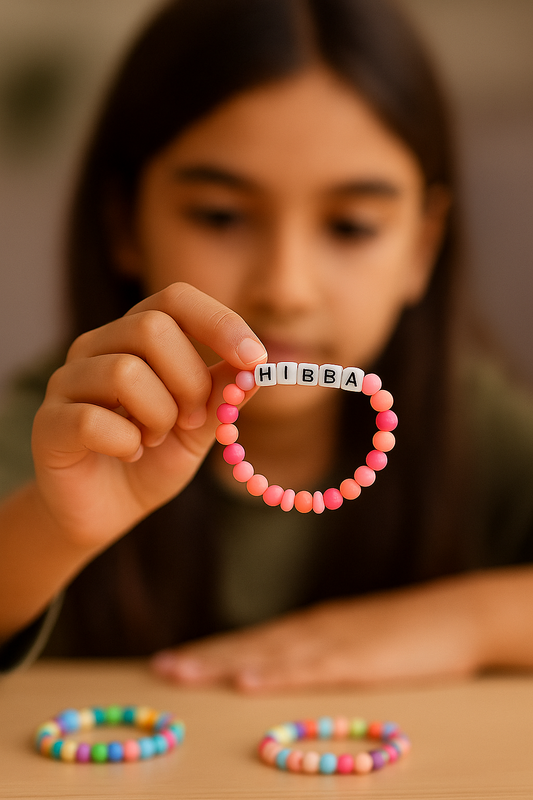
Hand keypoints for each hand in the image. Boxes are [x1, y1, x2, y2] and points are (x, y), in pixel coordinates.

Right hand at [31, 282, 265, 549]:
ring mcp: (67, 381)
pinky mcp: (49, 422)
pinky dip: (126, 443)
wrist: (106, 510)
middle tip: (192, 421)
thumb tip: (257, 367)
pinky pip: (93, 420)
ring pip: (124, 372)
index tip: (254, 359)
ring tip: (154, 440)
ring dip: (158, 416)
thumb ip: (222, 395)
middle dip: (189, 382)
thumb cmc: (152, 459)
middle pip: (151, 328)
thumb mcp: (200, 427)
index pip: (176, 299)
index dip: (219, 323)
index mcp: (135, 336)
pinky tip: (128, 454)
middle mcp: (97, 346)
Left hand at [150, 575, 483, 690]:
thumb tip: (287, 663)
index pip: (252, 641)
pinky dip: (276, 676)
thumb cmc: (406, 631)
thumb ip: (322, 648)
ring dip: (222, 665)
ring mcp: (333, 642)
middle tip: (160, 668)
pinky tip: (247, 682)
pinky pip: (309, 670)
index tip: (174, 661)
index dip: (211, 652)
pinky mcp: (357, 660)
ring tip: (181, 674)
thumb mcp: (355, 638)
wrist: (453, 614)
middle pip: (249, 646)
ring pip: (267, 655)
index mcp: (311, 626)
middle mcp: (312, 630)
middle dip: (203, 658)